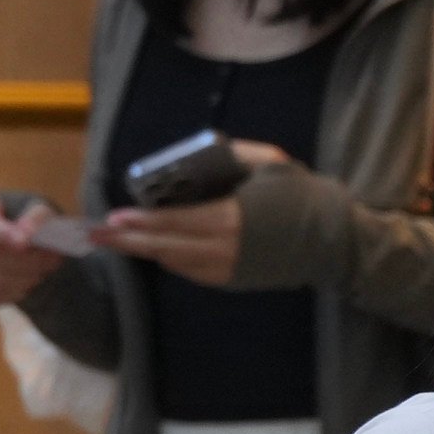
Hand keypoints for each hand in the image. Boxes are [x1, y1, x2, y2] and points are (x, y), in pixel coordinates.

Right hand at [0, 189, 67, 308]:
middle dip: (25, 261)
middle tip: (51, 261)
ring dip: (24, 278)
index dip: (2, 234)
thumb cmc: (29, 221)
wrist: (16, 238)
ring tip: (42, 271)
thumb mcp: (38, 210)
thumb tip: (28, 236)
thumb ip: (37, 217)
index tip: (23, 243)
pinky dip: (17, 291)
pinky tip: (30, 281)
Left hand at [96, 140, 293, 288]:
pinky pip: (194, 271)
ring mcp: (229, 269)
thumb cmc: (304, 198)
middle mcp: (226, 248)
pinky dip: (173, 259)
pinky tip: (158, 249)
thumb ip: (236, 154)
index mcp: (232, 217)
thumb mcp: (272, 163)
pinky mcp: (234, 280)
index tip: (114, 218)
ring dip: (147, 251)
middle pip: (166, 248)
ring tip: (120, 240)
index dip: (141, 222)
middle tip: (97, 236)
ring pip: (177, 263)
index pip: (175, 222)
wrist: (335, 241)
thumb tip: (200, 153)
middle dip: (129, 242)